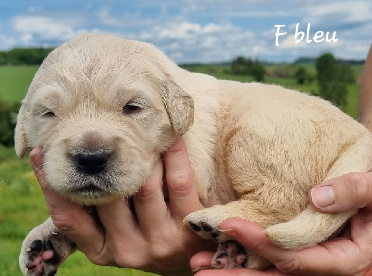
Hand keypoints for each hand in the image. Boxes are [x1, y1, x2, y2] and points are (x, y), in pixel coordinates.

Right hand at [30, 137, 215, 275]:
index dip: (52, 185)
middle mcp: (128, 251)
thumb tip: (58, 171)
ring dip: (141, 155)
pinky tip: (170, 135)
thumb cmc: (143, 233)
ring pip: (144, 185)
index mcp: (102, 250)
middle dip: (104, 161)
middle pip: (108, 198)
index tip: (43, 151)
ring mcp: (160, 241)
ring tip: (137, 132)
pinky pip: (178, 180)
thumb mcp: (112, 233)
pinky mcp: (188, 227)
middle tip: (100, 129)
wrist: (189, 254)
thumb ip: (91, 213)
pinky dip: (173, 153)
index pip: (69, 219)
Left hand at [190, 170, 371, 275]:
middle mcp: (324, 268)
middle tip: (201, 267)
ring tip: (199, 266)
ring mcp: (310, 263)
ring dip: (234, 271)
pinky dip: (242, 259)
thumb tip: (318, 197)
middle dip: (239, 272)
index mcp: (346, 260)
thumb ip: (357, 190)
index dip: (266, 246)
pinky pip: (269, 261)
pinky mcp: (298, 252)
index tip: (233, 225)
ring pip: (270, 275)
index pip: (301, 260)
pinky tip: (215, 255)